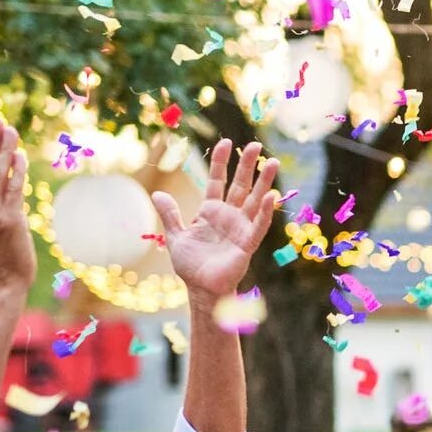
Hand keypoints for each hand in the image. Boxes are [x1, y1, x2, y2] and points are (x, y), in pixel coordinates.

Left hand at [156, 138, 280, 300]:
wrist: (201, 289)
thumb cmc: (191, 265)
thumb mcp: (176, 236)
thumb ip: (170, 214)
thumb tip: (157, 193)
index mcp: (211, 211)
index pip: (217, 181)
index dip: (221, 163)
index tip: (225, 143)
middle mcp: (229, 216)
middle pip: (240, 185)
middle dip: (247, 165)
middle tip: (255, 145)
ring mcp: (240, 228)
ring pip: (255, 200)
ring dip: (264, 182)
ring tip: (273, 162)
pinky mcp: (248, 243)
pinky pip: (259, 224)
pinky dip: (266, 211)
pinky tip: (271, 196)